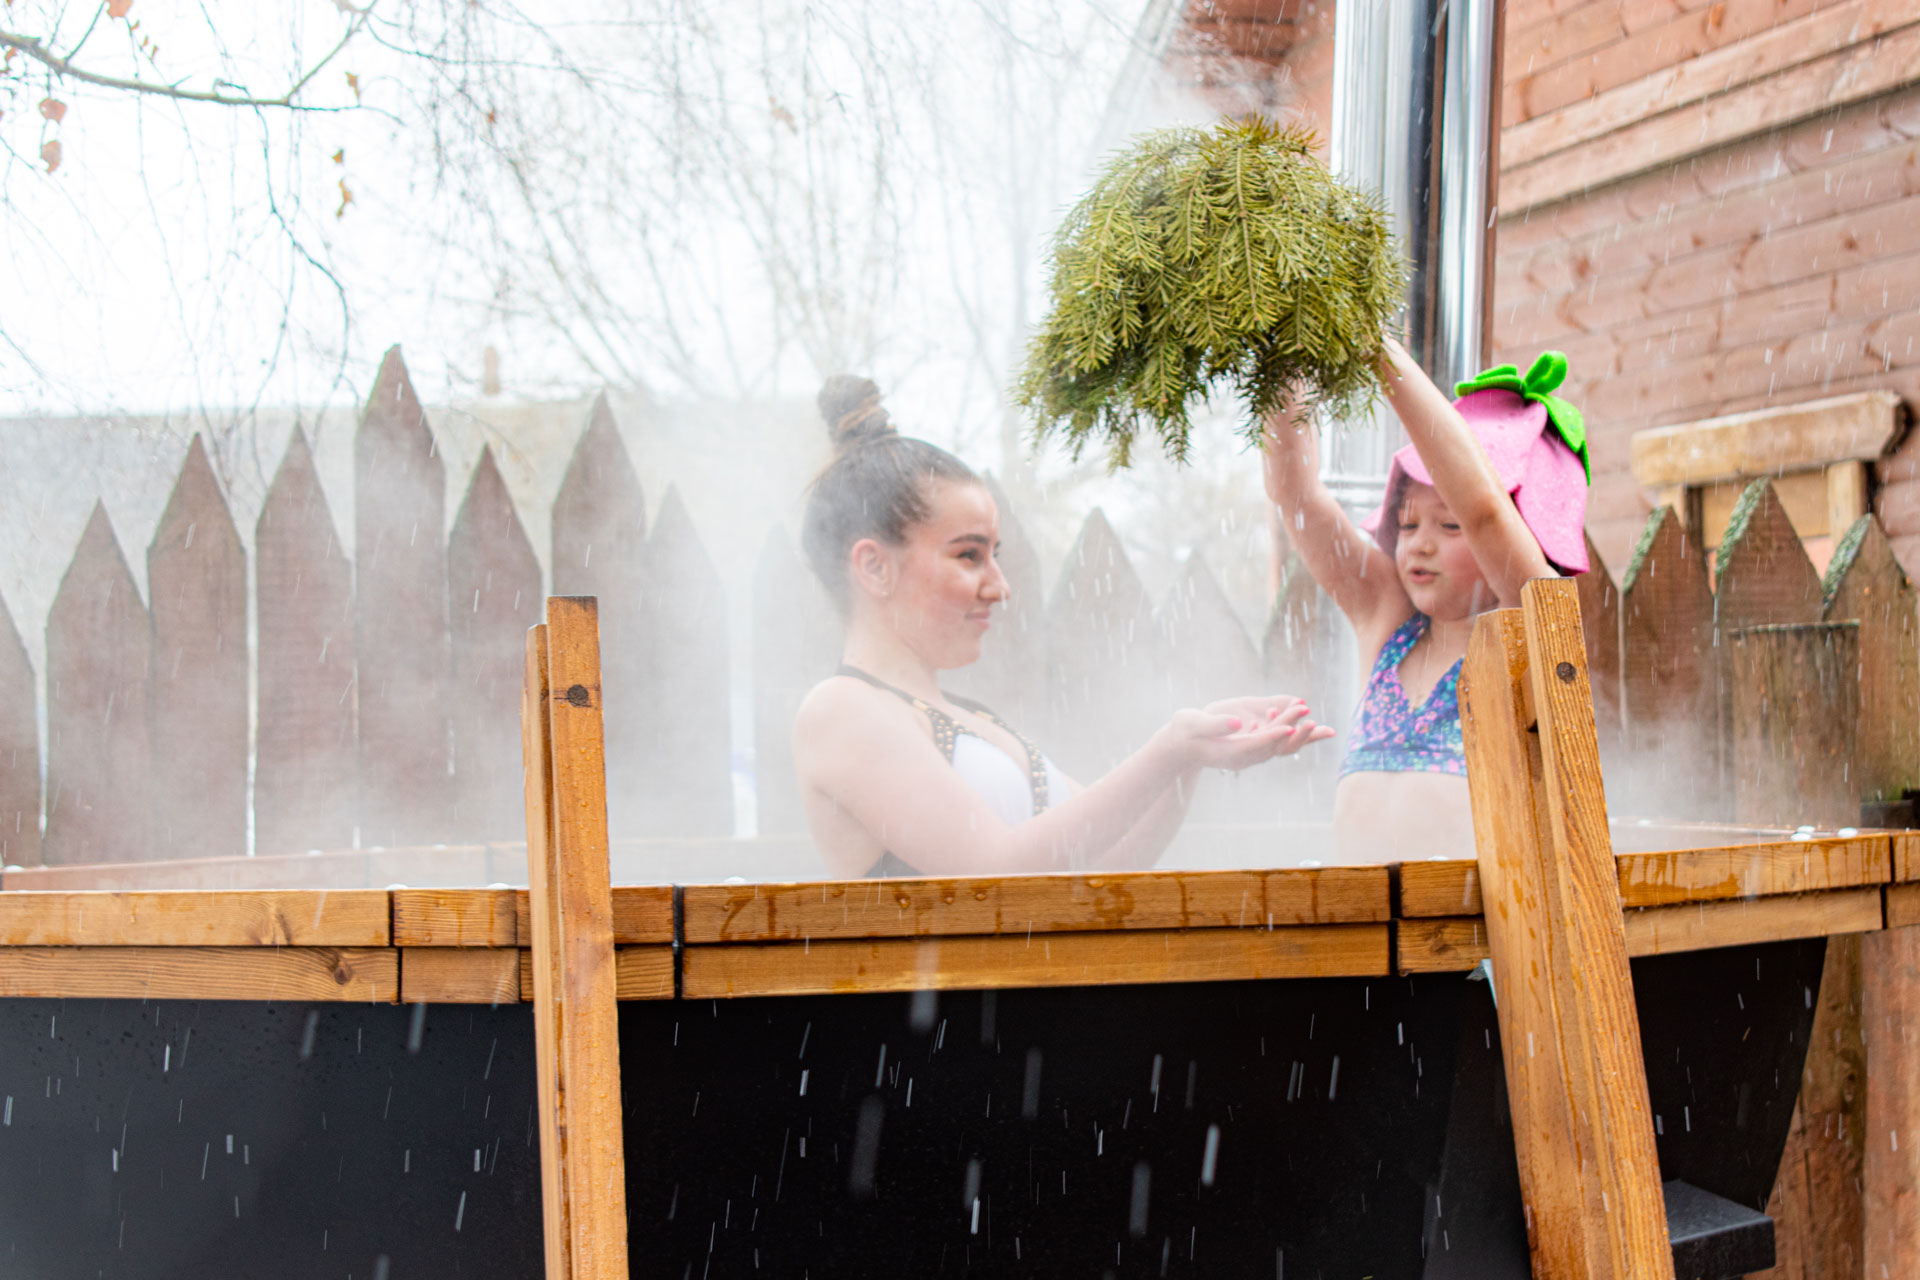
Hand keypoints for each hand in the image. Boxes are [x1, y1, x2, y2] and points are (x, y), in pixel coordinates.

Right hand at [1160, 695, 1334, 772]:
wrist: (1178, 747)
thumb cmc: (1182, 733)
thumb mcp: (1193, 724)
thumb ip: (1215, 724)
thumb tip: (1238, 723)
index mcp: (1230, 753)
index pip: (1256, 745)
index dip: (1274, 735)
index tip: (1290, 726)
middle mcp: (1243, 756)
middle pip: (1272, 745)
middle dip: (1290, 727)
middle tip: (1306, 710)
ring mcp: (1247, 754)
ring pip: (1277, 744)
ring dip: (1294, 730)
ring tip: (1309, 713)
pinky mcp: (1249, 747)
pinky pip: (1273, 740)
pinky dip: (1285, 728)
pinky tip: (1293, 715)